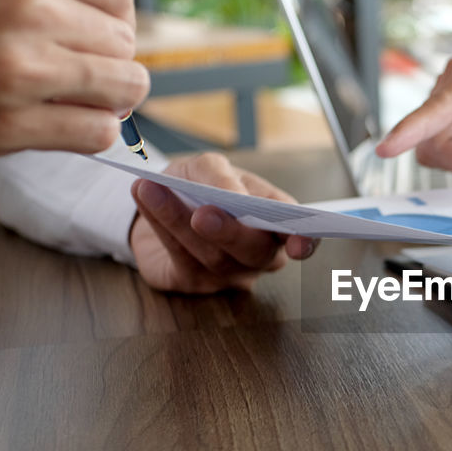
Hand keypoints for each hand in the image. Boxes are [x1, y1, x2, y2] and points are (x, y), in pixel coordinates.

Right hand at [0, 0, 148, 161]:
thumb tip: (96, 1)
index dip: (114, 20)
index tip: (97, 34)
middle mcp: (28, 6)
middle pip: (124, 44)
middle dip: (110, 61)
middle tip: (83, 71)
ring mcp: (21, 68)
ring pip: (124, 87)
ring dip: (110, 98)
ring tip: (81, 98)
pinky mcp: (10, 124)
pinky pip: (95, 132)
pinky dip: (91, 131)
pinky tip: (65, 122)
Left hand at [129, 153, 317, 293]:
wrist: (157, 202)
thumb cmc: (196, 185)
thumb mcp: (208, 167)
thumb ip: (221, 177)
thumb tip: (229, 195)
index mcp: (275, 224)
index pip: (300, 237)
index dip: (305, 243)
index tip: (298, 243)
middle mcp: (257, 254)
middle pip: (255, 253)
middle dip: (230, 233)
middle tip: (204, 214)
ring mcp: (227, 274)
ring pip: (212, 256)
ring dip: (180, 222)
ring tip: (155, 190)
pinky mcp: (192, 283)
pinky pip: (180, 260)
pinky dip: (161, 226)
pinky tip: (146, 197)